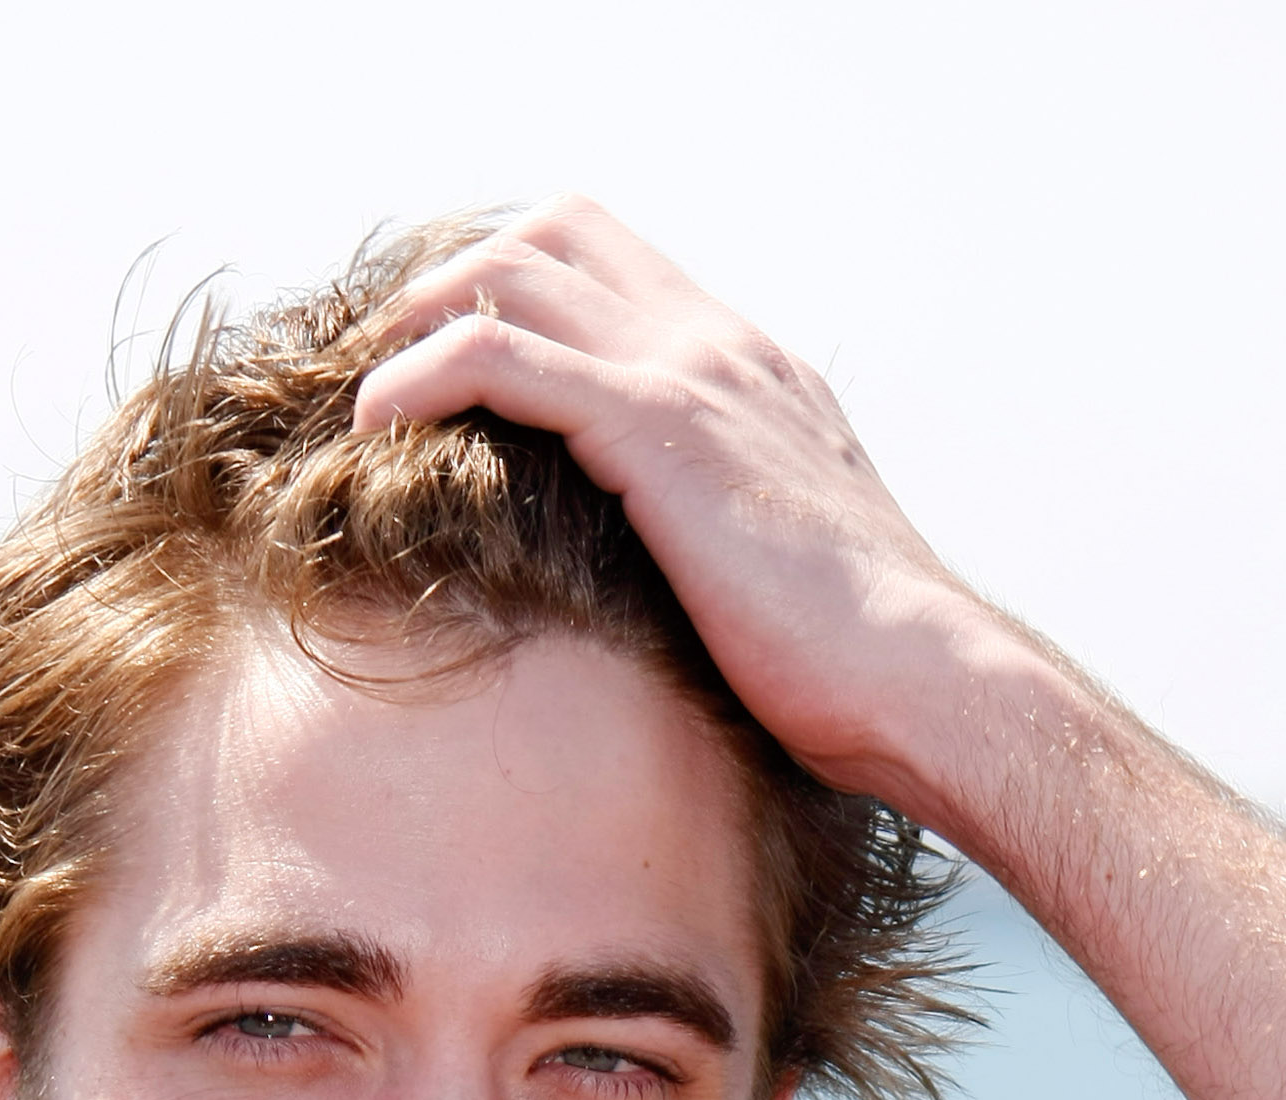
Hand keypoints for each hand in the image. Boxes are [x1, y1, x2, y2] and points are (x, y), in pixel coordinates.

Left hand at [352, 197, 1024, 822]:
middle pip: (556, 234)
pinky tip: (373, 422)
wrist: (923, 680)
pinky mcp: (658, 432)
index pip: (617, 267)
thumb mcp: (776, 578)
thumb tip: (668, 603)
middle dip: (453, 281)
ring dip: (420, 317)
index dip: (516, 291)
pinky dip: (422, 373)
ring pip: (518, 271)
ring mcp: (693, 376)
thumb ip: (720, 545)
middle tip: (386, 367)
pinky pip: (503, 358)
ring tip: (363, 393)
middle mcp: (721, 349)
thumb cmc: (856, 669)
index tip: (446, 365)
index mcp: (751, 377)